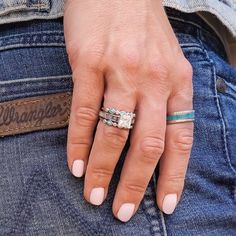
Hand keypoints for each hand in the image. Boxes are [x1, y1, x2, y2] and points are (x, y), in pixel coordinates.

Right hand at [64, 0, 193, 221]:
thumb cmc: (143, 28)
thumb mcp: (167, 62)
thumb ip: (163, 100)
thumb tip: (149, 140)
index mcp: (177, 81)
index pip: (181, 139)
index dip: (174, 176)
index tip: (166, 205)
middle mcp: (153, 79)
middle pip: (148, 144)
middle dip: (136, 184)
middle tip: (123, 210)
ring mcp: (120, 71)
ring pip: (114, 133)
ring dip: (103, 170)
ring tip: (94, 195)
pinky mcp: (89, 63)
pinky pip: (84, 113)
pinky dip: (79, 143)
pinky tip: (76, 164)